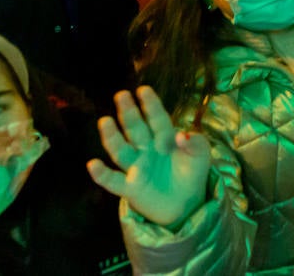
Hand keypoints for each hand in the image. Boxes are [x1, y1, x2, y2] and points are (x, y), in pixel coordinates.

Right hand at [87, 87, 210, 228]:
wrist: (186, 204)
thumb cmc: (192, 172)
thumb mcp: (201, 155)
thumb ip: (195, 143)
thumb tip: (181, 135)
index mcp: (164, 139)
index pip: (157, 119)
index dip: (151, 105)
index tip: (143, 90)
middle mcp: (146, 150)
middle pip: (135, 130)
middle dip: (129, 113)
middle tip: (121, 95)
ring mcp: (136, 167)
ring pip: (121, 151)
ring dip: (112, 137)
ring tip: (105, 122)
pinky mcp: (130, 188)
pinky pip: (113, 181)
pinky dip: (101, 175)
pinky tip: (92, 165)